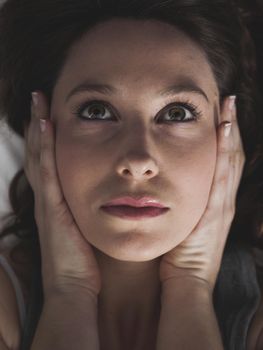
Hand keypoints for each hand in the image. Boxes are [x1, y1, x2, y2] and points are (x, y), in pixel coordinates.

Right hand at [24, 91, 100, 298]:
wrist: (74, 286)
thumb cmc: (85, 259)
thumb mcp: (89, 226)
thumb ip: (94, 208)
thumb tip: (113, 192)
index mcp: (58, 200)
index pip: (49, 160)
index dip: (48, 136)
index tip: (53, 111)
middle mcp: (48, 196)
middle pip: (39, 151)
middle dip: (39, 123)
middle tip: (41, 97)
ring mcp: (46, 200)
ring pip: (39, 155)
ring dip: (39, 127)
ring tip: (40, 100)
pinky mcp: (50, 207)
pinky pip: (47, 170)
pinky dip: (44, 147)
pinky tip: (47, 124)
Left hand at [159, 96, 244, 291]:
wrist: (186, 282)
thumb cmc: (179, 254)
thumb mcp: (182, 224)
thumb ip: (179, 204)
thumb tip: (164, 185)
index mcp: (215, 201)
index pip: (223, 162)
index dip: (224, 137)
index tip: (219, 113)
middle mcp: (223, 198)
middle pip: (231, 155)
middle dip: (230, 126)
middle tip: (228, 99)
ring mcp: (223, 203)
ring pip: (230, 159)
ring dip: (230, 131)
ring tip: (228, 104)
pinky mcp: (216, 210)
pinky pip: (223, 174)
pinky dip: (225, 151)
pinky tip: (223, 129)